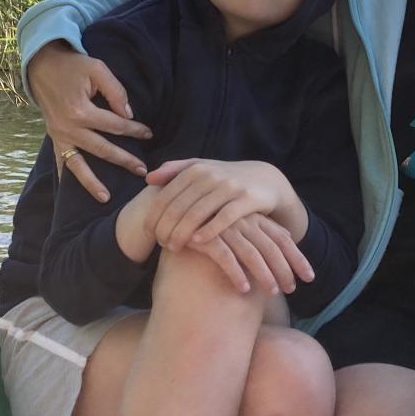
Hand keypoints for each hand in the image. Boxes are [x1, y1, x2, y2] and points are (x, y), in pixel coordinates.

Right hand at [25, 43, 151, 202]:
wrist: (42, 66)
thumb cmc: (73, 66)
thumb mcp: (97, 69)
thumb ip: (115, 91)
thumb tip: (128, 115)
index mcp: (81, 111)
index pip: (115, 125)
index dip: (134, 129)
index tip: (148, 133)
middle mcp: (69, 128)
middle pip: (102, 149)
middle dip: (124, 160)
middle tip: (142, 171)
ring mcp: (59, 135)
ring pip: (78, 164)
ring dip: (92, 182)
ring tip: (106, 198)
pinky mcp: (54, 137)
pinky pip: (60, 160)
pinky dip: (66, 176)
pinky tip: (73, 191)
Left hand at [143, 159, 302, 246]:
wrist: (266, 179)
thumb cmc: (226, 178)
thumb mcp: (202, 168)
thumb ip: (175, 170)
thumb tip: (148, 178)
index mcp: (195, 169)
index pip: (166, 195)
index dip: (154, 216)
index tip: (148, 233)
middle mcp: (210, 175)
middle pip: (179, 206)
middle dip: (166, 228)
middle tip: (160, 244)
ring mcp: (229, 186)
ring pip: (198, 213)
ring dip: (182, 233)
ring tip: (174, 248)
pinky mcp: (247, 199)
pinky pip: (225, 217)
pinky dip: (209, 230)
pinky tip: (197, 242)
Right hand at [182, 212, 312, 296]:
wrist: (165, 206)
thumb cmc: (206, 219)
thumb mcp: (234, 221)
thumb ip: (258, 227)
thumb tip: (286, 235)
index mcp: (252, 216)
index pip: (283, 237)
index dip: (298, 257)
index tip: (310, 277)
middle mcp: (242, 219)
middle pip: (272, 246)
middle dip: (286, 269)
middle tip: (293, 290)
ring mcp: (224, 225)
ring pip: (252, 253)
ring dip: (265, 274)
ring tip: (273, 292)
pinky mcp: (204, 235)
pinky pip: (225, 256)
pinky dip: (236, 273)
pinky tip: (244, 289)